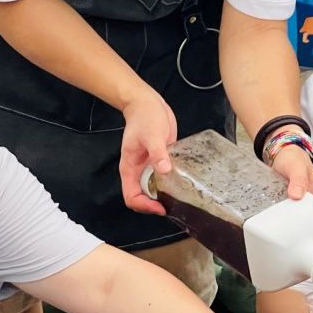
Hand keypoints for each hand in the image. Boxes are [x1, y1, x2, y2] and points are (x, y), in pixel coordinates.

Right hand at [119, 89, 177, 214]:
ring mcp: (149, 166)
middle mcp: (138, 170)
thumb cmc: (144, 118)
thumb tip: (164, 170)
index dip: (144, 206)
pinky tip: (182, 182)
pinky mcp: (160, 159)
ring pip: (153, 189)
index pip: (131, 197)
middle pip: (142, 197)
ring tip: (178, 198)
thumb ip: (157, 153)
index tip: (159, 207)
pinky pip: (163, 177)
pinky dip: (170, 183)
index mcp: (130, 168)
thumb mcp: (152, 135)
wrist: (147, 104)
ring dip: (162, 195)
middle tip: (171, 206)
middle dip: (153, 205)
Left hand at [271, 140, 312, 253]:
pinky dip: (296, 237)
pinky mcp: (293, 208)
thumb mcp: (295, 166)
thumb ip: (297, 179)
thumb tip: (297, 195)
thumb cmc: (292, 158)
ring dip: (308, 243)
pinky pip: (297, 225)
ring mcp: (304, 207)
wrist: (281, 151)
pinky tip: (288, 246)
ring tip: (303, 262)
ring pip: (309, 229)